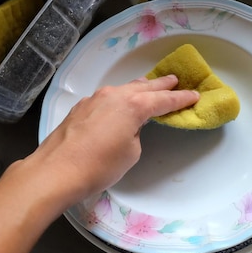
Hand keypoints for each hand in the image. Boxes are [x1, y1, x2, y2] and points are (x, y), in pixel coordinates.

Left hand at [24, 74, 199, 205]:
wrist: (56, 171)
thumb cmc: (99, 165)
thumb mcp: (130, 152)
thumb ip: (136, 133)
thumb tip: (129, 127)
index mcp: (132, 105)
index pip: (164, 100)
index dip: (181, 99)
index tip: (195, 95)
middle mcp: (114, 95)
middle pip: (143, 87)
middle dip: (161, 85)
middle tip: (175, 80)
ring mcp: (94, 99)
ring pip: (123, 89)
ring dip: (138, 89)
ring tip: (150, 87)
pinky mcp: (80, 108)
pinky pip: (107, 98)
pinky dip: (119, 98)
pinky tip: (120, 104)